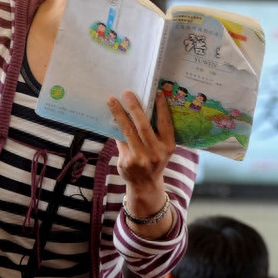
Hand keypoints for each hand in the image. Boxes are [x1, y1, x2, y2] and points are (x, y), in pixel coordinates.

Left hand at [110, 91, 176, 238]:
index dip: (162, 107)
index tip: (157, 92)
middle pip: (143, 126)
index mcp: (168, 146)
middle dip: (135, 108)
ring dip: (119, 114)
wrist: (146, 185)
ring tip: (112, 101)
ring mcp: (141, 159)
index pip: (165, 123)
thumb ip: (155, 133)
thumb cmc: (154, 160)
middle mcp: (156, 153)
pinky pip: (120, 141)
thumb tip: (140, 107)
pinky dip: (115, 128)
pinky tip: (110, 117)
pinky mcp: (127, 162)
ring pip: (128, 132)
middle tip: (127, 93)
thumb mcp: (162, 149)